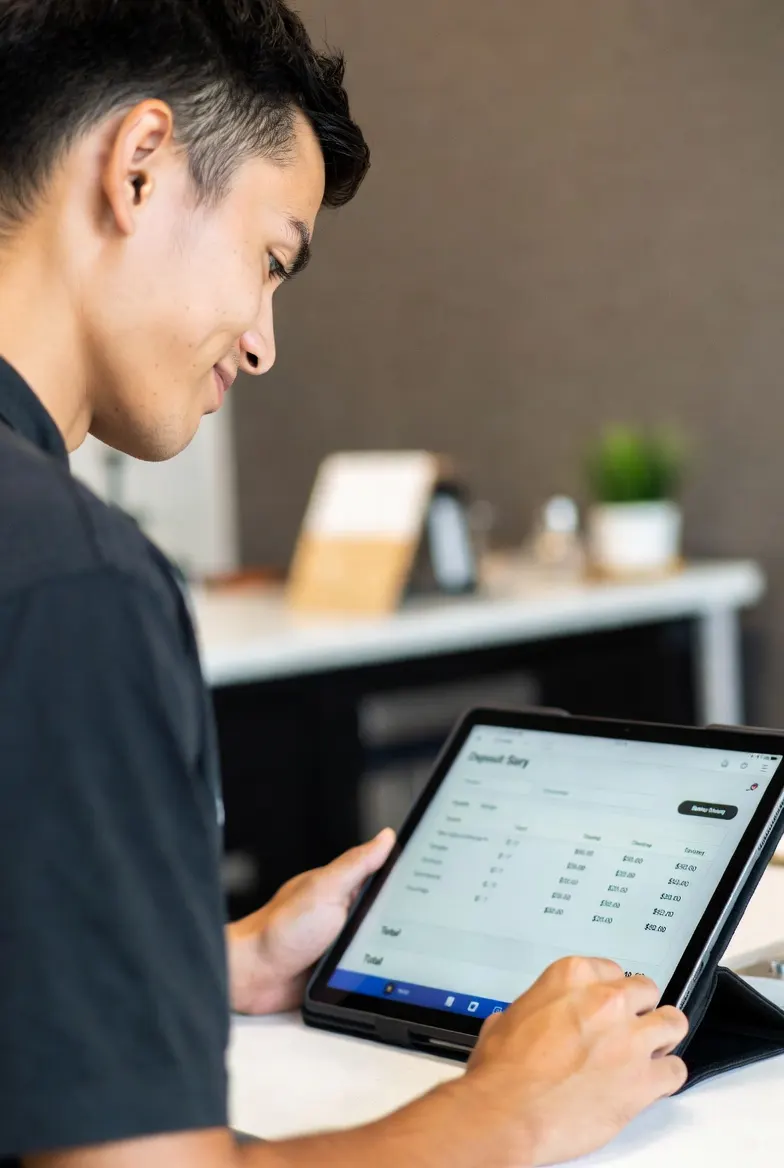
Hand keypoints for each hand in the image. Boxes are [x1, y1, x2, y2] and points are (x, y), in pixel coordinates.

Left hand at [227, 828, 395, 1014]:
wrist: (254, 977)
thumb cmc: (280, 928)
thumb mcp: (325, 889)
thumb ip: (356, 864)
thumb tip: (385, 836)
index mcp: (345, 886)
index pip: (387, 875)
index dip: (410, 878)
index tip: (432, 881)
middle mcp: (347, 913)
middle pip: (392, 914)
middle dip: (404, 923)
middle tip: (407, 929)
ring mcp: (345, 943)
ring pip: (385, 945)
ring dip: (389, 953)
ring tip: (385, 956)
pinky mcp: (343, 971)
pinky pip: (371, 971)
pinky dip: (376, 974)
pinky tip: (376, 976)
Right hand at [457, 956, 687, 1165]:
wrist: (507, 1113)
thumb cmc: (503, 1072)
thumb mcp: (508, 1018)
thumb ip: (534, 1008)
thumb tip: (534, 1017)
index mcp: (573, 977)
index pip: (613, 970)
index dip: (610, 992)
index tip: (607, 1006)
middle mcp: (607, 1001)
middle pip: (646, 992)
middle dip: (638, 1010)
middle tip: (626, 1029)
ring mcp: (631, 1040)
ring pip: (673, 1023)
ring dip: (661, 1037)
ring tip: (650, 1051)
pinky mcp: (644, 1080)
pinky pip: (676, 1070)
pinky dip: (667, 1077)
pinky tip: (652, 1083)